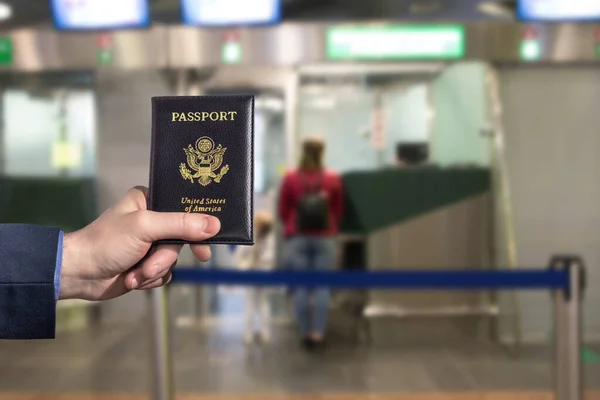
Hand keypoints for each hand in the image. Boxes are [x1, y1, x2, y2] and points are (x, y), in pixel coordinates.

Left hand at [59, 186, 219, 300]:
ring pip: (173, 260)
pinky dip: (151, 279)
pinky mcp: (146, 264)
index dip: (197, 229)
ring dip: (154, 270)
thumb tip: (215, 224)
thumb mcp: (145, 227)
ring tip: (133, 274)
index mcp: (149, 201)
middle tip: (149, 265)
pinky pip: (165, 273)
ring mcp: (149, 244)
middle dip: (163, 258)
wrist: (78, 274)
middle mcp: (151, 220)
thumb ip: (181, 224)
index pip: (184, 210)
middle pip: (180, 240)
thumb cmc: (105, 242)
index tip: (204, 247)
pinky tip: (133, 279)